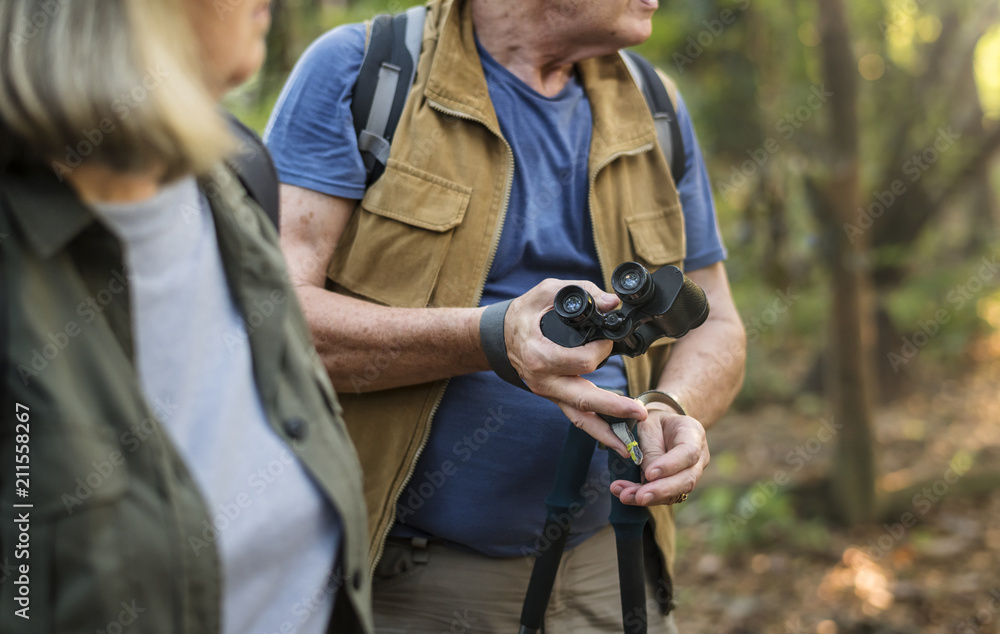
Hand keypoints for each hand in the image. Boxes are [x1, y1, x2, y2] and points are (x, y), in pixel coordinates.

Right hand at [503, 279, 647, 455]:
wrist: (501, 336)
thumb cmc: (524, 314)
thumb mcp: (548, 292)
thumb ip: (583, 292)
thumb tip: (613, 303)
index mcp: (539, 355)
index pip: (579, 362)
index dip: (601, 351)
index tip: (608, 340)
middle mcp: (543, 380)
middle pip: (582, 401)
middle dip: (613, 409)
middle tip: (640, 413)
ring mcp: (549, 393)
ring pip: (579, 418)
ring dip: (606, 433)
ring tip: (631, 446)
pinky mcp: (555, 398)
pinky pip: (577, 417)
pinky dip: (597, 430)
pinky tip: (618, 438)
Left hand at [609, 405, 709, 505]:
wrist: (659, 426)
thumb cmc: (653, 422)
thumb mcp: (648, 425)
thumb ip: (651, 450)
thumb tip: (649, 478)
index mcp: (693, 434)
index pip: (688, 453)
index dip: (670, 465)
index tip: (649, 474)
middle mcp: (698, 457)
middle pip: (687, 479)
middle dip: (661, 490)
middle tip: (639, 496)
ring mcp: (690, 474)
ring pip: (676, 493)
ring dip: (649, 498)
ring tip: (624, 495)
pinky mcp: (677, 486)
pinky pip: (664, 497)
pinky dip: (644, 498)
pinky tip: (625, 495)